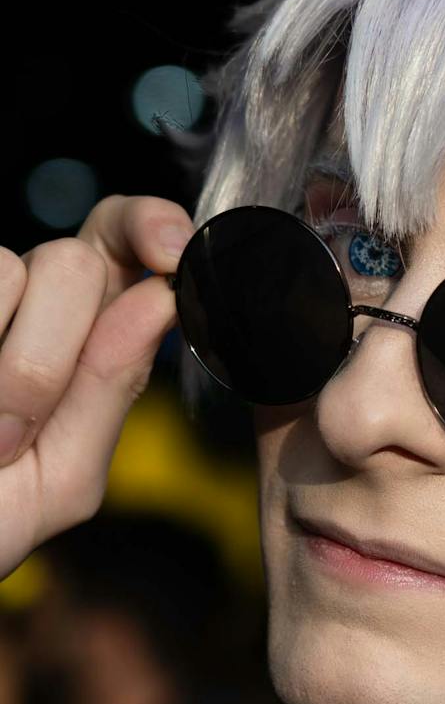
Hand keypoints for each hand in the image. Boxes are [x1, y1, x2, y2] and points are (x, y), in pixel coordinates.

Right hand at [0, 196, 192, 578]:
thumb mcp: (60, 477)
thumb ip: (111, 391)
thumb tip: (159, 299)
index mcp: (80, 330)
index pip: (127, 240)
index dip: (152, 226)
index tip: (170, 256)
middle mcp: (22, 295)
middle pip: (74, 261)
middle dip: (53, 353)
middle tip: (10, 436)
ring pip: (8, 268)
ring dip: (5, 369)